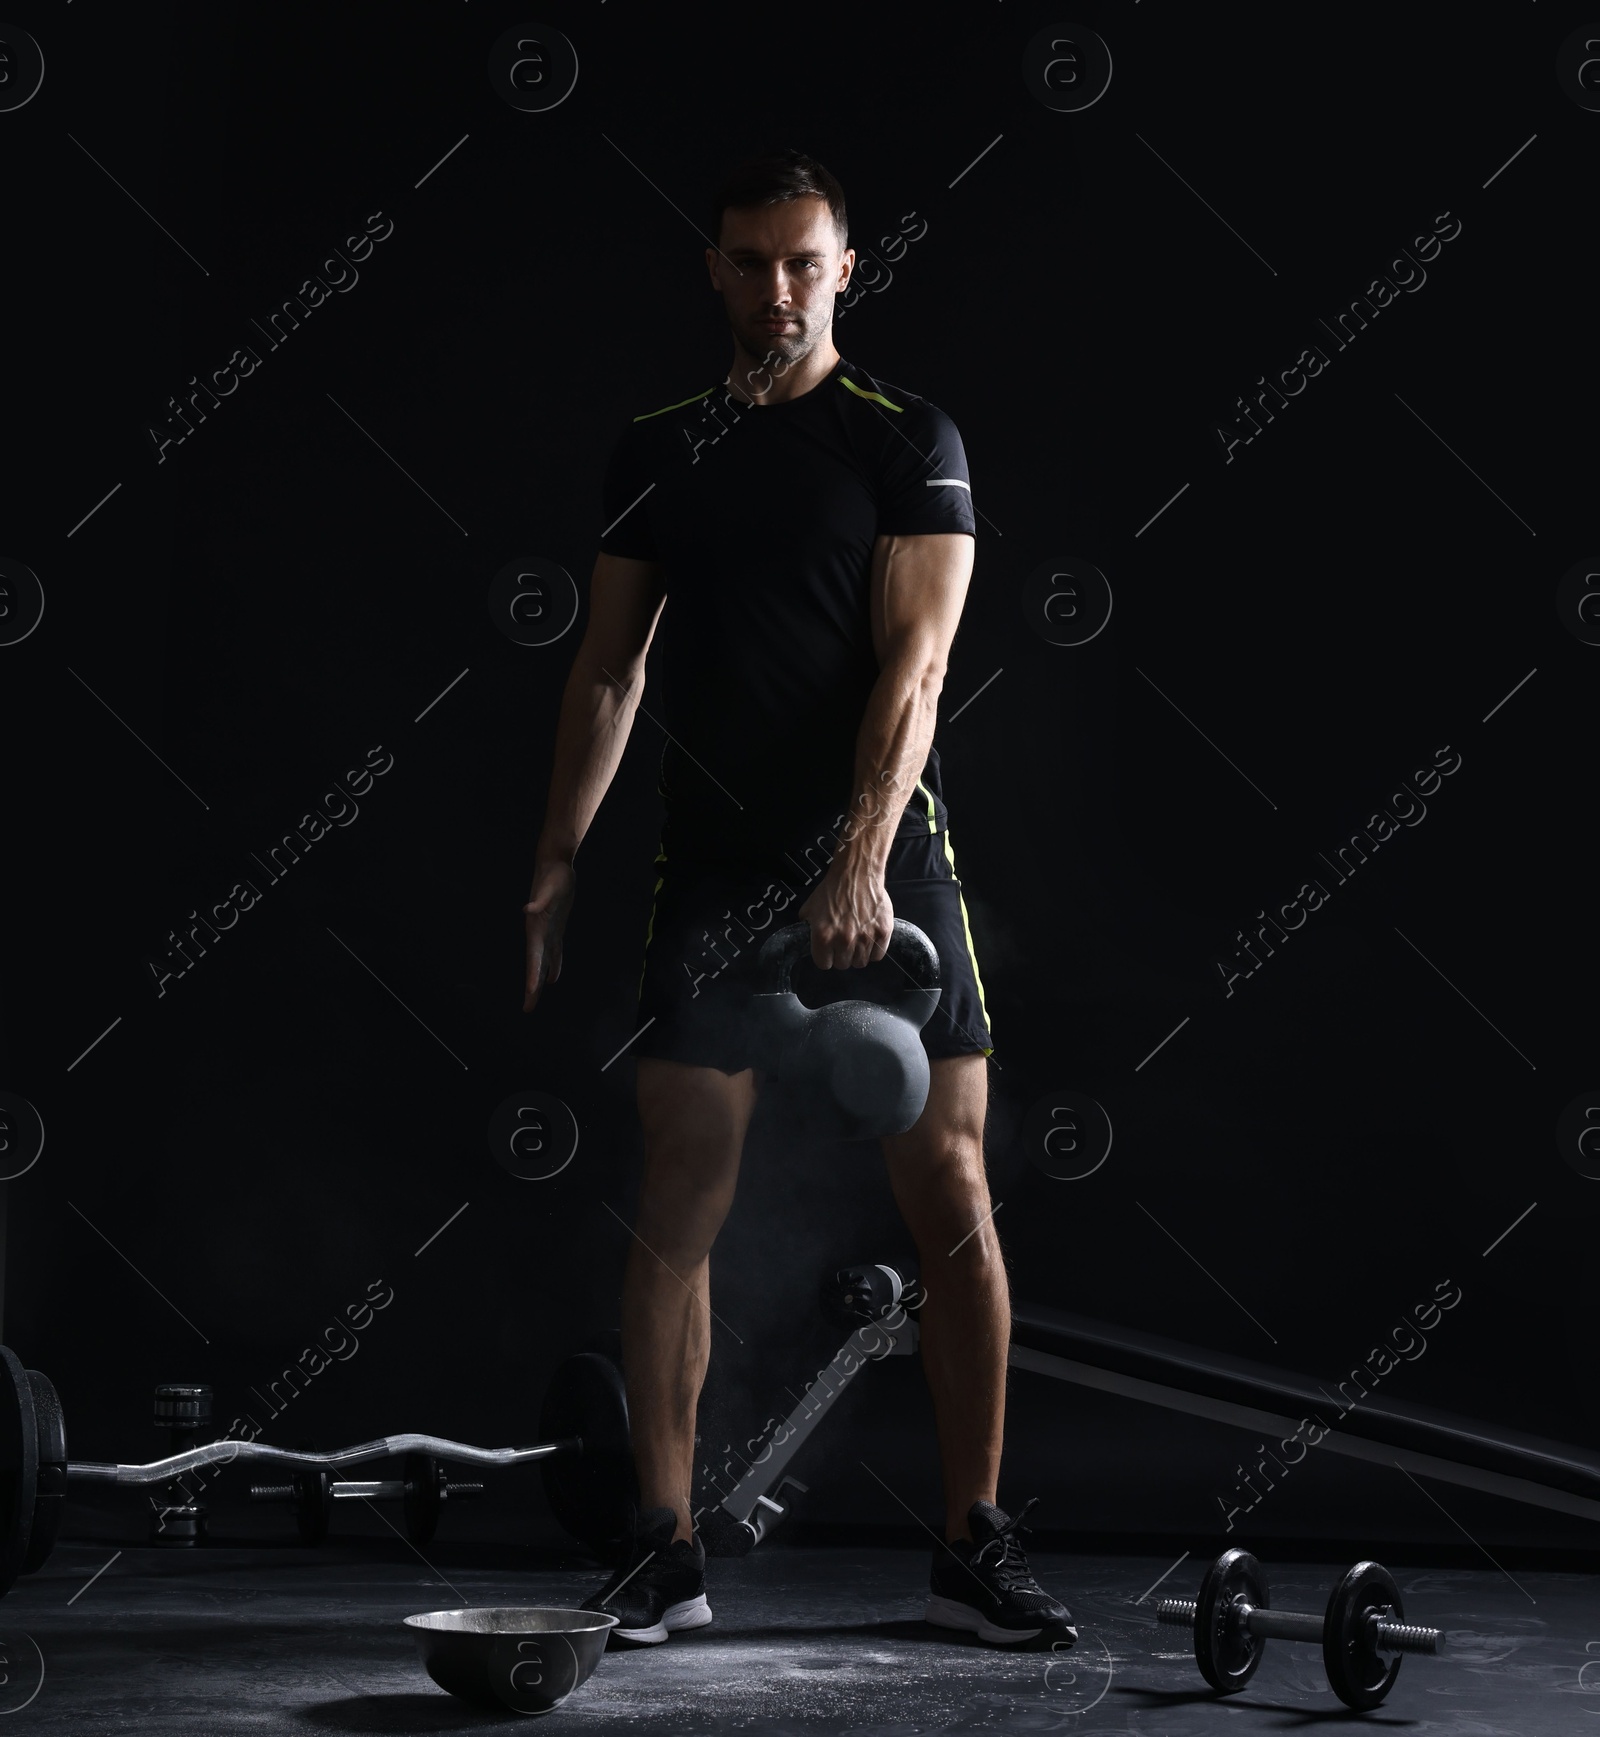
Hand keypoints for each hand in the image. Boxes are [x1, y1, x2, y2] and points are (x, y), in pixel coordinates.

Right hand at [522, 859, 575, 1011]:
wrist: (554, 864)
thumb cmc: (553, 875)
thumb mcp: (550, 887)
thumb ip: (540, 899)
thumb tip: (528, 909)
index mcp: (536, 928)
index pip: (534, 957)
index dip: (532, 975)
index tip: (532, 993)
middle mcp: (539, 933)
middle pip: (535, 965)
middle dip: (531, 987)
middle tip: (528, 1009)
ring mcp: (547, 931)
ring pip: (543, 962)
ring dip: (539, 980)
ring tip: (534, 998)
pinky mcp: (555, 927)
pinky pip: (554, 951)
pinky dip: (554, 965)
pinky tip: (553, 978)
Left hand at [797, 863, 892, 969]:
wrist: (857, 873)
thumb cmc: (834, 888)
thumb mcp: (810, 907)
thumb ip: (807, 926)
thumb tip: (805, 936)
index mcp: (823, 936)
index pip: (824, 964)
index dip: (826, 957)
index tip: (829, 952)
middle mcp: (844, 939)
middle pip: (843, 965)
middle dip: (842, 955)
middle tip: (844, 942)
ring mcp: (865, 937)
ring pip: (860, 962)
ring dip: (858, 954)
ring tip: (857, 939)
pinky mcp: (882, 933)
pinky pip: (877, 955)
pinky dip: (874, 950)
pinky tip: (869, 939)